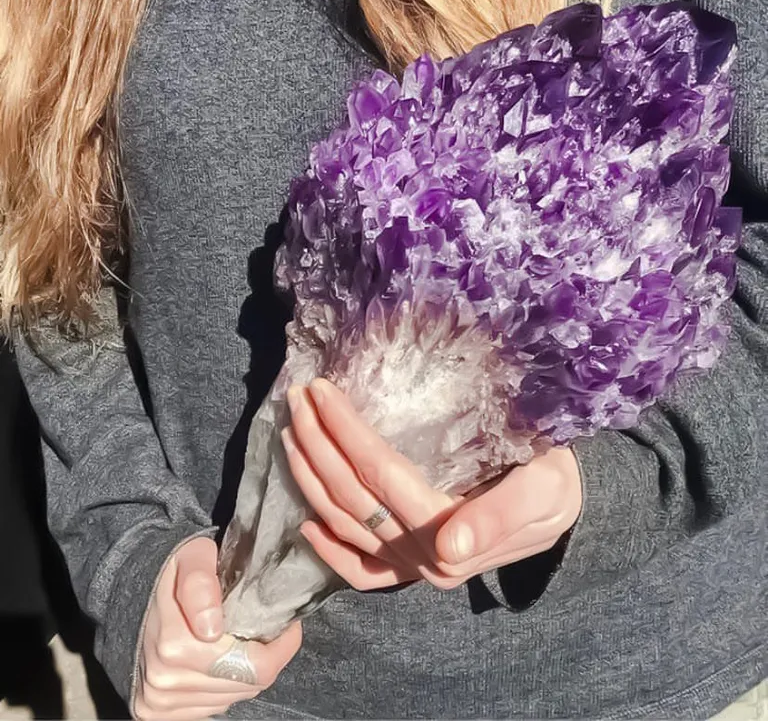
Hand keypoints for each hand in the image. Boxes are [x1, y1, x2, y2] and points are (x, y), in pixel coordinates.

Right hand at [134, 537, 300, 720]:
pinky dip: (222, 687)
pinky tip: (219, 660)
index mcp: (175, 644)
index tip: (288, 626)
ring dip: (243, 674)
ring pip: (231, 698)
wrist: (127, 593)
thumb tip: (211, 627)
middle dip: (266, 659)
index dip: (282, 648)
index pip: (256, 667)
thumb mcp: (192, 557)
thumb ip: (201, 585)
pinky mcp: (156, 711)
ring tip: (241, 643)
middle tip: (266, 632)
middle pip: (247, 685)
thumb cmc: (172, 572)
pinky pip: (210, 707)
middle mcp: (166, 680)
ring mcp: (160, 701)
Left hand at [283, 379, 581, 590]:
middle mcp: (424, 561)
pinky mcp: (411, 571)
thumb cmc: (555, 487)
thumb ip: (498, 517)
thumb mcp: (542, 491)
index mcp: (451, 536)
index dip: (345, 432)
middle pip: (352, 497)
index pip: (380, 475)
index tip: (321, 392)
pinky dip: (329, 550)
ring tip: (290, 437)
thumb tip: (448, 549)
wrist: (562, 509)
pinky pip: (361, 571)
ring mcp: (413, 569)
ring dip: (310, 480)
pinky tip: (303, 525)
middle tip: (295, 400)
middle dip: (317, 445)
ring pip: (345, 525)